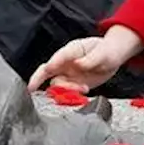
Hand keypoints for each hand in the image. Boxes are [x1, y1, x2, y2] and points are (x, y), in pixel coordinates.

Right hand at [27, 26, 143, 92]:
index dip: (53, 62)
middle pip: (46, 70)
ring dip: (66, 89)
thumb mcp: (102, 52)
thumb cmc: (106, 50)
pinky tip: (84, 90)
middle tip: (31, 87)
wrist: (112, 57)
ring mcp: (68, 74)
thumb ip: (91, 59)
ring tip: (84, 88)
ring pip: (57, 84)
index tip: (49, 68)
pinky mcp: (73, 84)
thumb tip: (79, 64)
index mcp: (72, 50)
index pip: (59, 56)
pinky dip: (71, 95)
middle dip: (38, 79)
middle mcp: (66, 62)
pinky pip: (66, 92)